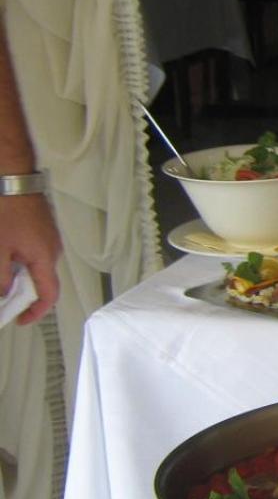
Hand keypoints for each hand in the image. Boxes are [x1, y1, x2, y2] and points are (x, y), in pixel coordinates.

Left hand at [0, 193, 61, 324]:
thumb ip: (1, 276)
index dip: (35, 311)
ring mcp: (48, 237)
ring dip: (16, 275)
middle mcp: (52, 249)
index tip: (19, 320)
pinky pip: (32, 252)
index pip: (48, 294)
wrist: (13, 178)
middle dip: (19, 292)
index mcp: (45, 257)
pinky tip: (4, 255)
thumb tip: (3, 293)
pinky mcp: (40, 228)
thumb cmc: (8, 209)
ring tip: (0, 269)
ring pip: (34, 266)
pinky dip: (18, 261)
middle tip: (1, 296)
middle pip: (40, 281)